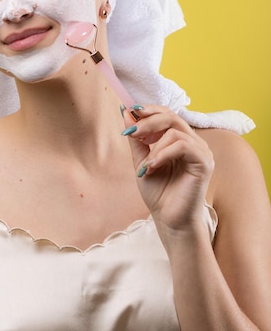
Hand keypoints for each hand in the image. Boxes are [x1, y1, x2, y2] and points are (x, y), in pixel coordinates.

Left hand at [122, 105, 214, 235]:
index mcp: (181, 140)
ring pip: (175, 131)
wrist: (169, 220)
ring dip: (153, 147)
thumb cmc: (159, 193)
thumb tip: (126, 112)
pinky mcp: (204, 162)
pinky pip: (182, 145)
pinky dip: (163, 154)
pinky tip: (152, 167)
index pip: (167, 114)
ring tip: (145, 166)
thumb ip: (136, 138)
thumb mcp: (141, 161)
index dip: (148, 110)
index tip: (128, 110)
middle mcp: (194, 142)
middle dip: (147, 121)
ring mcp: (201, 151)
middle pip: (171, 116)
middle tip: (130, 132)